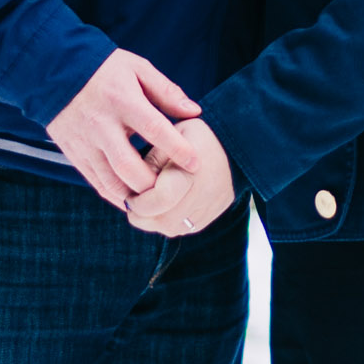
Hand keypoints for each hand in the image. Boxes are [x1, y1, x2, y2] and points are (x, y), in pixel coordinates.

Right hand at [46, 50, 201, 207]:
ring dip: (135, 196)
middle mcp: (101, 125)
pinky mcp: (74, 153)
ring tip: (155, 199)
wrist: (54, 70)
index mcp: (121, 100)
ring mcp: (85, 142)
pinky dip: (116, 196)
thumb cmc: (104, 69)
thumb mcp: (137, 68)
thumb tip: (194, 112)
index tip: (196, 164)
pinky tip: (133, 199)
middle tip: (173, 189)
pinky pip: (96, 183)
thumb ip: (166, 91)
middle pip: (128, 165)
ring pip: (110, 182)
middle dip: (153, 183)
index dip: (177, 149)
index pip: (153, 129)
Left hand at [126, 119, 235, 236]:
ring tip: (147, 200)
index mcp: (191, 171)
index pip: (158, 200)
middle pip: (161, 221)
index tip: (128, 194)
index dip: (137, 202)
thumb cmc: (197, 135)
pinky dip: (167, 220)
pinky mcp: (210, 217)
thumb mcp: (171, 134)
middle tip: (132, 199)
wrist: (235, 144)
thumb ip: (150, 160)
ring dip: (152, 220)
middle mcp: (203, 195)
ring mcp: (209, 209)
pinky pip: (182, 228)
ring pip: (170, 229)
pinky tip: (164, 203)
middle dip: (140, 214)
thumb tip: (132, 189)